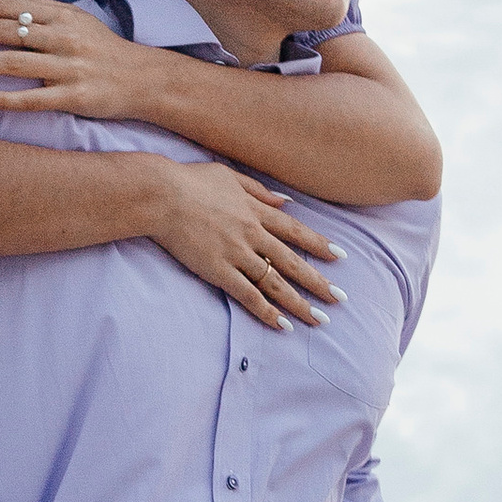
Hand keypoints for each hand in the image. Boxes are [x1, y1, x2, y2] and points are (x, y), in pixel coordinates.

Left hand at [0, 0, 161, 119]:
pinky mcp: (73, 98)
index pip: (11, 6)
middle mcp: (64, 38)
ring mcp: (68, 68)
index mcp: (63, 16)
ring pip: (11, 62)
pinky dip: (0, 97)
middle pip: (4, 31)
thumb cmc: (104, 50)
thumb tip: (5, 5)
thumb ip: (44, 11)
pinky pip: (30, 99)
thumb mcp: (78, 20)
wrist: (144, 81)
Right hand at [140, 161, 340, 330]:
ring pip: (275, 283)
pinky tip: (282, 325)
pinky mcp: (218, 270)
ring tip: (319, 320)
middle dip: (319, 282)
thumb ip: (258, 190)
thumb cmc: (190, 181)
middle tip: (340, 299)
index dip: (319, 245)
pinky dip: (266, 311)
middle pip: (292, 262)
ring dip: (299, 303)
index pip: (295, 231)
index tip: (340, 257)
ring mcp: (237, 254)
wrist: (161, 195)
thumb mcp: (229, 176)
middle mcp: (253, 234)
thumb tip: (285, 201)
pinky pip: (247, 295)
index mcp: (256, 211)